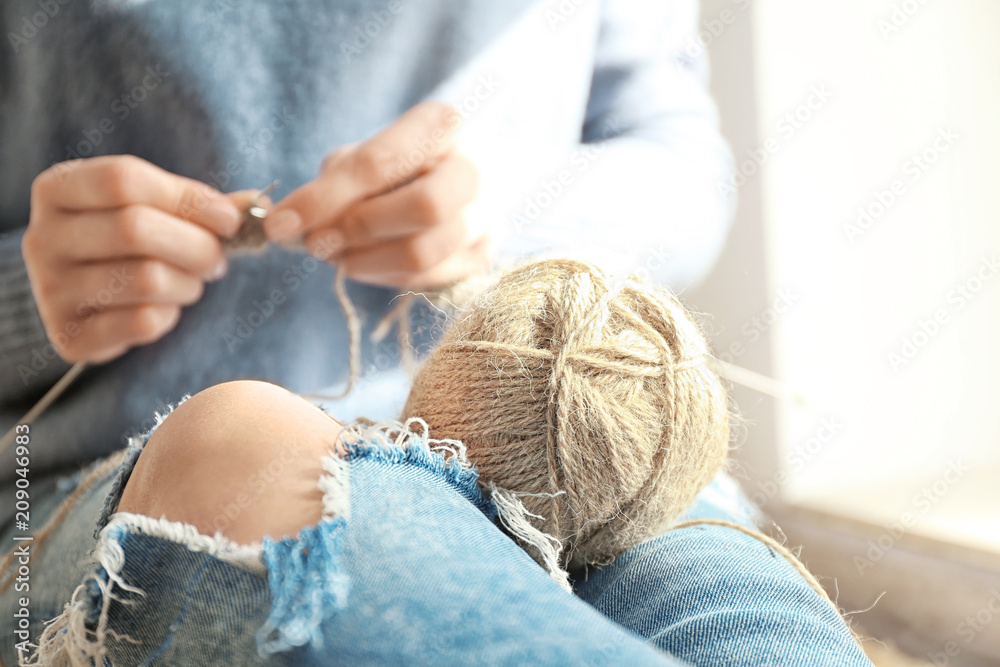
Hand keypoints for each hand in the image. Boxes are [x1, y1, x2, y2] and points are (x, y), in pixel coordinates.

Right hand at [22, 155, 242, 363]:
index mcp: (57, 189)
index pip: (124, 179)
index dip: (189, 198)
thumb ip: (200, 203)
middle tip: (217, 259)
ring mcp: (50, 289)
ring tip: (190, 282)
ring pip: (147, 279)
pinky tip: (164, 309)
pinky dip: (169, 317)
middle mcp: (42, 237)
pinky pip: (144, 323)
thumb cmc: (128, 243)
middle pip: (135, 228)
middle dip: (198, 246)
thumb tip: (257, 204)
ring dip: (188, 284)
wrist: (86, 298)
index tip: (229, 218)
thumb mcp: (154, 208)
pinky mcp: (70, 336)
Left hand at [265, 101, 490, 289]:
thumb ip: (333, 185)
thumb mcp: (361, 156)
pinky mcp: (481, 257)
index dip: (325, 197)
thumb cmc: (397, 165)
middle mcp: (475, 171)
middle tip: (317, 242)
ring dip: (365, 261)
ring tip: (337, 255)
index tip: (281, 223)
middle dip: (359, 228)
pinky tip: (365, 261)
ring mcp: (485, 218)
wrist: (456, 183)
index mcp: (441, 127)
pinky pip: (425, 280)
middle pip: (424, 207)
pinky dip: (383, 275)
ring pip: (424, 254)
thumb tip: (291, 227)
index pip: (382, 163)